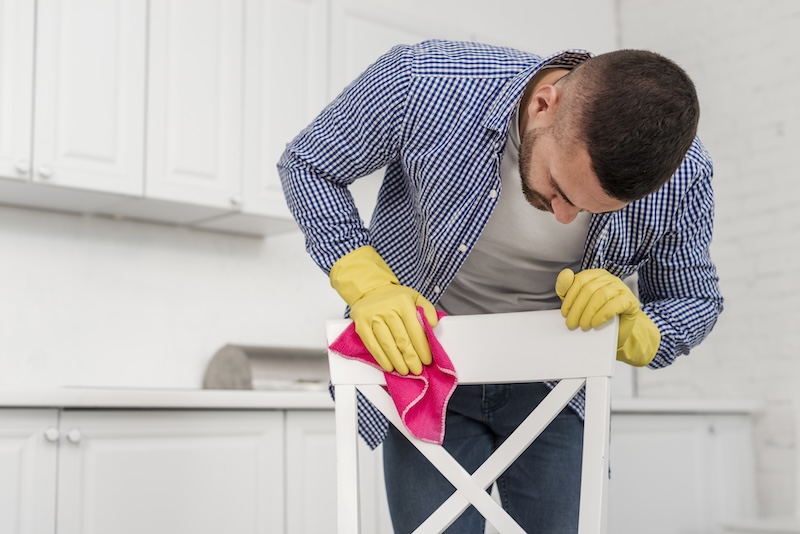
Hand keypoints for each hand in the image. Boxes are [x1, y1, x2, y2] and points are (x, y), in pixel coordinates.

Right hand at [330, 246, 437, 374]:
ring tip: (404, 370)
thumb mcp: (415, 297)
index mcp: (403, 303)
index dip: (422, 348)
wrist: (370, 289)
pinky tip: (389, 366)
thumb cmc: (394, 297)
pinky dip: (381, 358)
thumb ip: (427, 309)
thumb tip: (433, 324)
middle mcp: (387, 309)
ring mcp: (372, 317)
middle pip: (402, 340)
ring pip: (387, 345)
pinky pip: (372, 345)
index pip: (415, 330)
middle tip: (417, 369)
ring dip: (398, 361)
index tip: (427, 359)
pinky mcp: (361, 325)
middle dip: (411, 358)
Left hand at [555, 268, 659, 366]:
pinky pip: (615, 305)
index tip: (565, 313)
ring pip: (601, 295)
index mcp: (596, 275)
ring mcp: (622, 288)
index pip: (580, 280)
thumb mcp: (576, 301)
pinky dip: (602, 315)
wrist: (616, 331)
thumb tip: (565, 273)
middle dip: (577, 308)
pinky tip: (595, 324)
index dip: (570, 297)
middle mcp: (610, 278)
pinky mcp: (631, 301)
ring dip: (589, 313)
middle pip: (589, 289)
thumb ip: (566, 287)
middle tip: (571, 324)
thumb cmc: (595, 314)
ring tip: (583, 326)